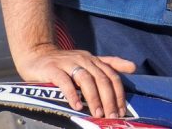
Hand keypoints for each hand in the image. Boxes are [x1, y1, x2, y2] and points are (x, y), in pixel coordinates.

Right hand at [15, 43, 135, 117]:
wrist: (37, 54)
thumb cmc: (65, 63)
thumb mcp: (89, 62)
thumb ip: (110, 64)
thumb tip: (134, 67)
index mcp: (93, 60)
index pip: (111, 76)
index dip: (118, 93)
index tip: (121, 111)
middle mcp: (84, 59)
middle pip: (101, 78)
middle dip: (109, 99)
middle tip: (111, 116)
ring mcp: (68, 63)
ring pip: (86, 80)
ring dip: (93, 98)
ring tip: (97, 114)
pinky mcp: (53, 69)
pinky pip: (64, 82)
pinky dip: (72, 94)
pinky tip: (76, 106)